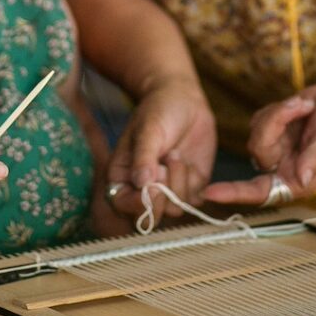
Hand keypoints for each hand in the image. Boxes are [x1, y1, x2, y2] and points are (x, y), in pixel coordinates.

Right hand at [107, 77, 216, 222]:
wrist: (183, 99)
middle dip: (161, 195)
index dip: (137, 204)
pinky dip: (192, 182)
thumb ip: (144, 157)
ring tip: (175, 153)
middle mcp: (143, 188)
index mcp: (122, 176)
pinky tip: (187, 159)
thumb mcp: (148, 130)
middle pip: (150, 217)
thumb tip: (142, 184)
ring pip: (174, 210)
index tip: (152, 187)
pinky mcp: (190, 187)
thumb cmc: (157, 110)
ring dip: (177, 181)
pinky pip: (193, 200)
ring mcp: (168, 189)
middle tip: (164, 165)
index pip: (122, 205)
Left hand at [203, 84, 315, 205]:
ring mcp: (275, 149)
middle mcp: (283, 169)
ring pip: (257, 132)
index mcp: (299, 181)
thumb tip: (302, 179)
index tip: (211, 193)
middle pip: (258, 150)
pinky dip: (277, 108)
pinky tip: (298, 106)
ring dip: (280, 114)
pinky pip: (259, 119)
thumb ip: (315, 159)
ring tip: (304, 106)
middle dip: (276, 123)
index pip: (261, 192)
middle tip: (301, 106)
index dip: (235, 194)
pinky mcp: (270, 131)